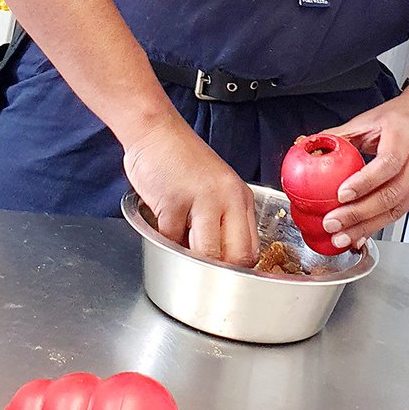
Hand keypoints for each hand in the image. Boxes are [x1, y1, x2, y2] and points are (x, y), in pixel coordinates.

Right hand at [123, 117, 258, 266]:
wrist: (156, 130)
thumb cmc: (182, 161)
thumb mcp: (215, 187)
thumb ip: (223, 219)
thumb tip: (221, 262)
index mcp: (241, 197)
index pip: (252, 249)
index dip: (237, 270)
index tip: (222, 278)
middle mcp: (228, 198)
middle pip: (236, 257)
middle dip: (219, 274)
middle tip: (201, 273)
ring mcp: (203, 199)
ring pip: (206, 254)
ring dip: (190, 260)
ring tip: (179, 247)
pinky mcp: (174, 201)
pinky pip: (171, 239)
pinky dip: (164, 240)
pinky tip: (162, 223)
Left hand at [321, 81, 408, 249]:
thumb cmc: (401, 117)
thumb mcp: (369, 119)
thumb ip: (339, 135)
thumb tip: (306, 144)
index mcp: (404, 135)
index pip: (388, 163)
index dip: (365, 182)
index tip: (341, 194)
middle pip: (392, 193)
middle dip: (359, 213)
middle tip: (333, 223)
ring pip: (396, 209)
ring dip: (366, 226)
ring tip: (341, 237)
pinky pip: (399, 213)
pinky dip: (376, 226)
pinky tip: (358, 235)